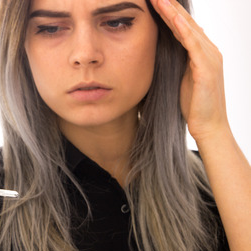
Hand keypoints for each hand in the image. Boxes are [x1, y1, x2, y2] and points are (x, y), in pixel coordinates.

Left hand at [150, 0, 229, 142]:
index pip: (183, 27)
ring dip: (172, 11)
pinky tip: (171, 15)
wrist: (209, 127)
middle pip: (186, 22)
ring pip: (188, 28)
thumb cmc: (193, 106)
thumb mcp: (181, 78)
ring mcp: (210, 58)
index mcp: (201, 53)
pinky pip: (192, 42)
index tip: (153, 2)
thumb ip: (176, 62)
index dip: (168, 13)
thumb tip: (162, 52)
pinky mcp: (206, 67)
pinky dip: (181, 27)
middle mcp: (208, 51)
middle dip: (170, 6)